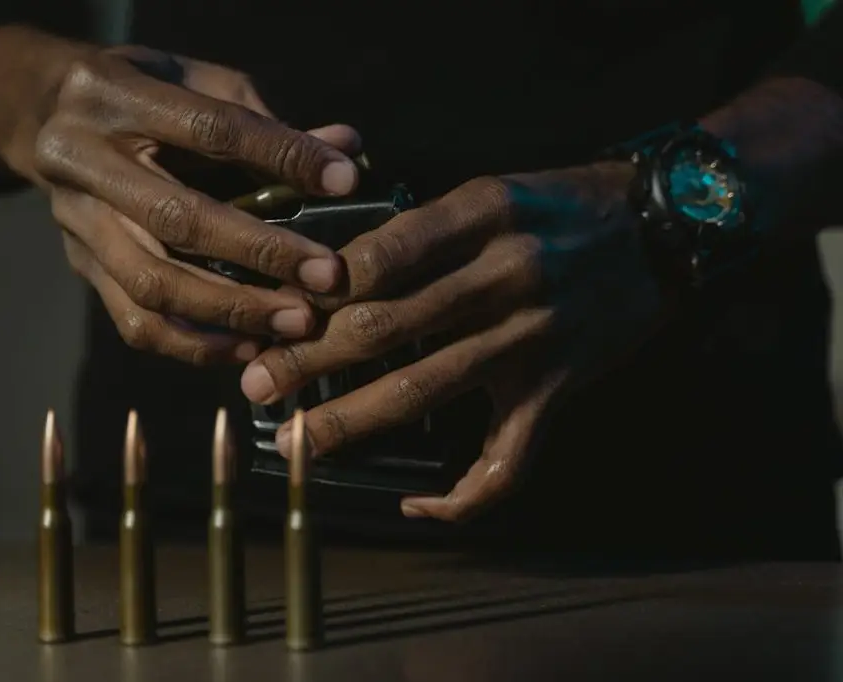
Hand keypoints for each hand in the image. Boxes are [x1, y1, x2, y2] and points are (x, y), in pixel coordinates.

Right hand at [0, 28, 360, 363]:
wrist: (41, 116)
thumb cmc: (140, 93)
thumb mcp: (194, 80)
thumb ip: (265, 119)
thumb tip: (347, 151)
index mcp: (114, 93)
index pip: (210, 129)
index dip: (281, 156)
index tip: (342, 180)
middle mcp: (83, 158)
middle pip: (178, 218)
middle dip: (260, 253)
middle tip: (326, 278)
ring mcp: (76, 220)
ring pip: (153, 282)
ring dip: (232, 311)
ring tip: (295, 323)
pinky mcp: (80, 265)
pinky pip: (135, 321)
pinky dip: (195, 343)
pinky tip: (246, 347)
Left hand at [240, 164, 668, 519]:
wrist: (666, 227)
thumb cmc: (564, 204)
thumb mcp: (493, 189)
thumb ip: (422, 228)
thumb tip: (336, 271)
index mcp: (480, 214)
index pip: (380, 255)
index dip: (316, 290)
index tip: (269, 312)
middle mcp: (503, 275)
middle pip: (385, 326)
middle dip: (308, 359)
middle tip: (253, 383)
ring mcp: (530, 339)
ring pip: (424, 390)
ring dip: (349, 419)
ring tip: (296, 439)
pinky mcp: (555, 389)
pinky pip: (507, 459)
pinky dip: (462, 496)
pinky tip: (417, 508)